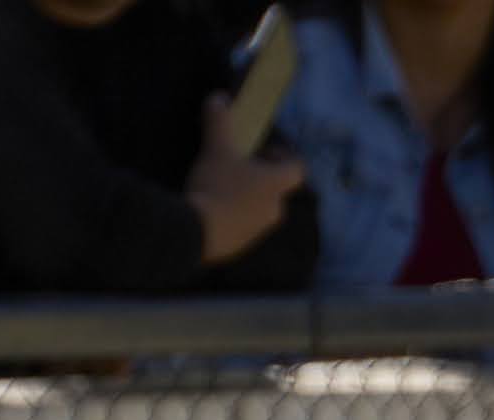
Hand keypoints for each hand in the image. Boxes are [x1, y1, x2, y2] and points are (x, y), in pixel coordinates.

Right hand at [188, 98, 304, 263]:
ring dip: (246, 197)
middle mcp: (274, 210)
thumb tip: (219, 98)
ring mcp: (258, 231)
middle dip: (260, 176)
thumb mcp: (216, 147)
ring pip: (259, 209)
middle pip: (276, 189)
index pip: (297, 169)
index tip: (264, 151)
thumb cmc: (216, 186)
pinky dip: (232, 217)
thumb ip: (219, 120)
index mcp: (276, 185)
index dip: (284, 156)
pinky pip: (242, 227)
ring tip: (221, 186)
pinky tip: (210, 209)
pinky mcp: (240, 247)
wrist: (196, 233)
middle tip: (238, 166)